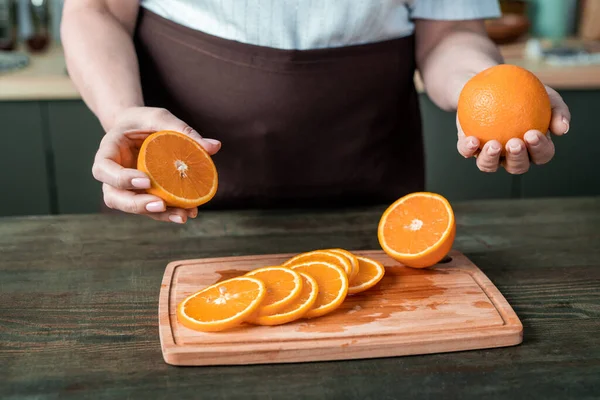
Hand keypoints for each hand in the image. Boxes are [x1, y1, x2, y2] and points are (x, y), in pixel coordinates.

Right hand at [92, 107, 220, 222]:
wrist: (137, 129)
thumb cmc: (144, 121)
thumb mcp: (160, 117)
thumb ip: (183, 130)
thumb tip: (215, 146)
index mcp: (108, 151)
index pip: (103, 170)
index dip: (120, 179)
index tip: (145, 181)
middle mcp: (112, 175)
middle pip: (114, 197)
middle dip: (137, 205)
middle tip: (161, 205)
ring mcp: (125, 188)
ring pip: (133, 207)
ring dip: (157, 215)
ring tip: (182, 215)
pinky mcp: (141, 195)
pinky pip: (151, 207)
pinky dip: (168, 212)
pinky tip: (189, 212)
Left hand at [456, 85, 570, 173]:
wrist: (490, 82)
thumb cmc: (523, 92)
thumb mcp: (546, 95)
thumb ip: (558, 111)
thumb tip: (562, 129)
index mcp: (533, 148)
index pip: (541, 155)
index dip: (539, 150)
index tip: (533, 133)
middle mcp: (510, 156)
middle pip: (517, 167)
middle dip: (517, 158)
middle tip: (514, 142)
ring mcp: (488, 153)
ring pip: (489, 166)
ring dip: (491, 159)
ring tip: (493, 144)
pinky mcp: (467, 146)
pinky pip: (466, 152)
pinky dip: (468, 149)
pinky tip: (472, 139)